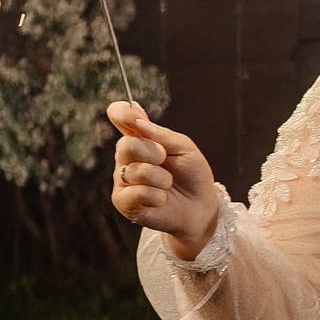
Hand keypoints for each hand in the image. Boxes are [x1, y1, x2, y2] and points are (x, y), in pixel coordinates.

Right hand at [108, 102, 218, 258]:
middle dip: (153, 152)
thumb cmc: (192, 174)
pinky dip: (156, 196)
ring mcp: (122, 179)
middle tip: (165, 160)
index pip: (120, 116)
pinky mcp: (123, 202)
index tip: (132, 117)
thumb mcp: (185, 149)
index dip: (122, 113)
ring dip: (161, 179)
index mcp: (140, 138)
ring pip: (135, 172)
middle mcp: (126, 156)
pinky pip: (136, 193)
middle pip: (126, 145)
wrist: (200, 206)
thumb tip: (138, 122)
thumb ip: (162, 135)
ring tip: (168, 185)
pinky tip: (160, 199)